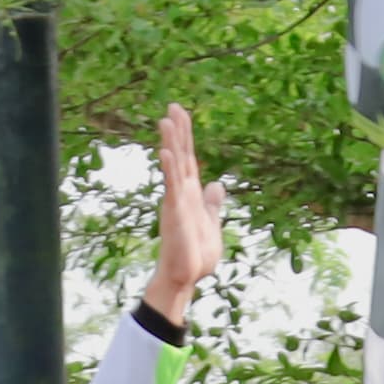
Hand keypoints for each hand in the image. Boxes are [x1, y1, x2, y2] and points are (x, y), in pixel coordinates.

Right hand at [140, 103, 224, 325]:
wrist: (188, 277)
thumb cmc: (197, 255)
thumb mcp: (211, 223)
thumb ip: (212, 203)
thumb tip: (217, 184)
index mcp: (192, 194)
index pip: (189, 159)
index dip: (186, 136)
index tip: (181, 114)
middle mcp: (182, 193)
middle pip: (180, 156)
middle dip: (178, 131)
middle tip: (173, 106)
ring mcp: (177, 202)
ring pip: (174, 167)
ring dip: (171, 144)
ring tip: (165, 121)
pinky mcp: (175, 213)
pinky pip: (172, 188)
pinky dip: (170, 170)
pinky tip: (166, 153)